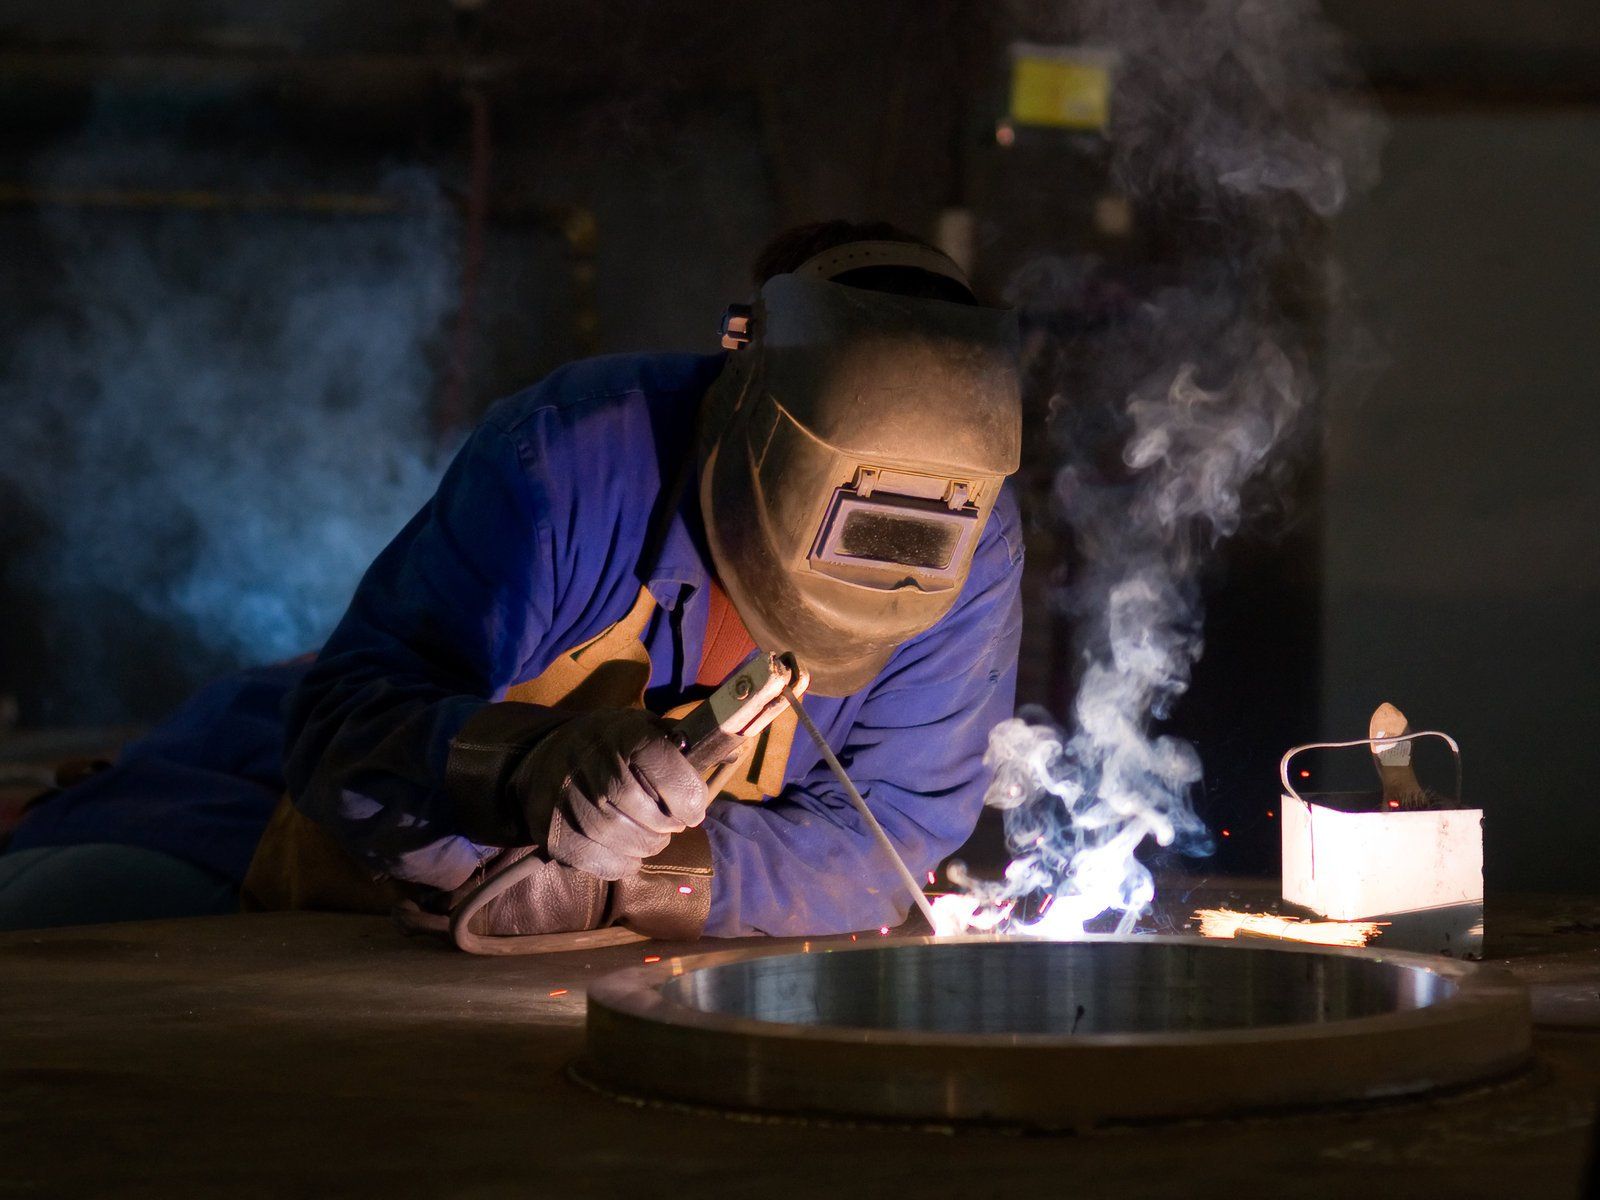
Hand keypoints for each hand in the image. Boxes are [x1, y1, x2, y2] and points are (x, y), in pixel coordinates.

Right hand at [514, 709, 707, 880]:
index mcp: (623, 734)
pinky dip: (623, 863)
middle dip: (667, 825)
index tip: (694, 809)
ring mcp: (570, 801)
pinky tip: (627, 852)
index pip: (666, 768)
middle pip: (645, 812)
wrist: (542, 759)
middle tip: (671, 825)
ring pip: (625, 840)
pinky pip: (602, 862)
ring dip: (648, 845)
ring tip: (651, 837)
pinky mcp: (556, 833)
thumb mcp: (642, 728)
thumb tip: (729, 750)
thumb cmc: (608, 746)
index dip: (688, 796)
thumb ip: (680, 742)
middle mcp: (592, 764)